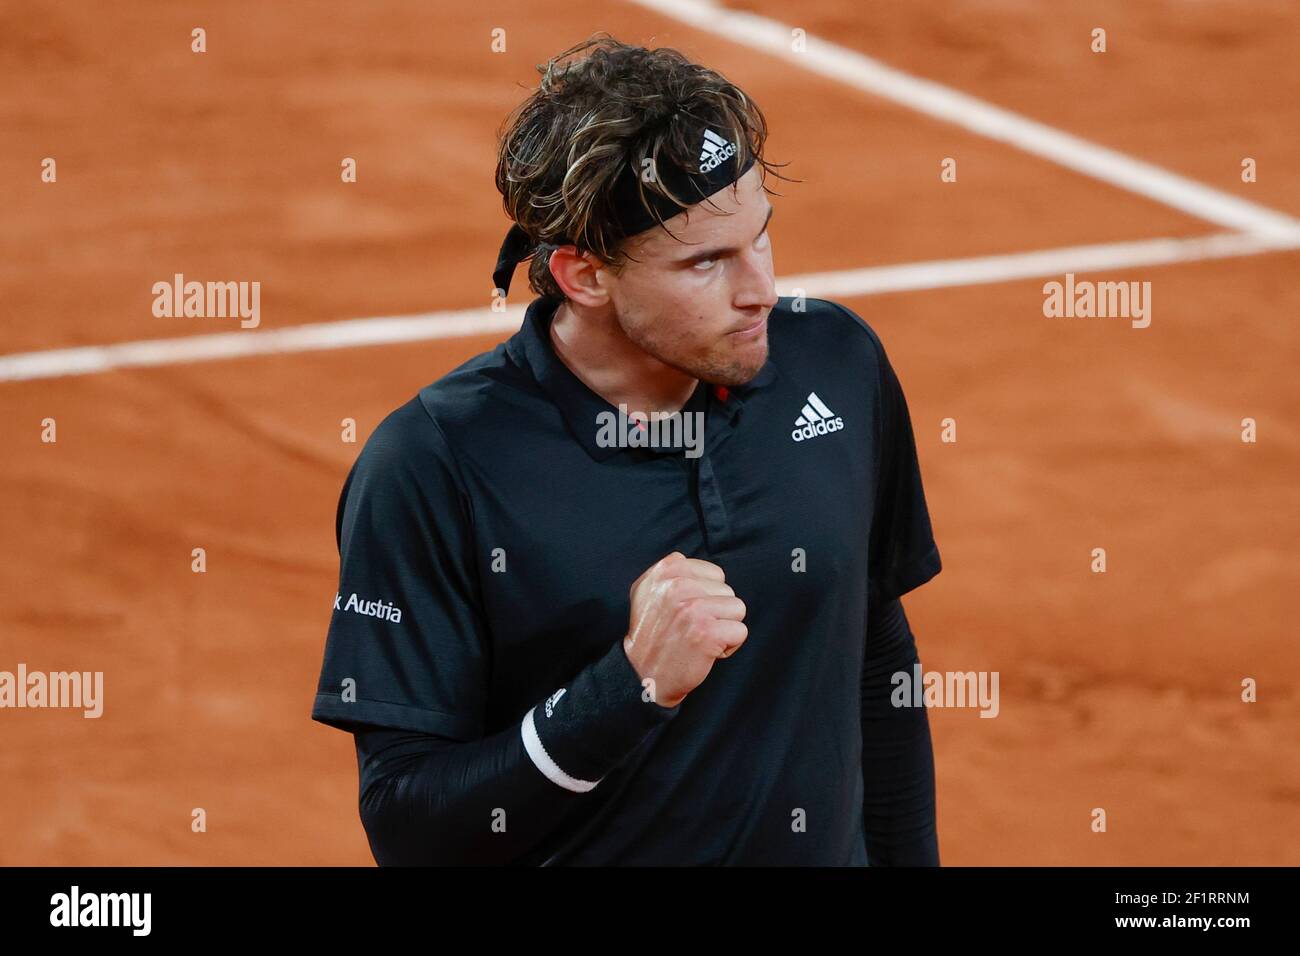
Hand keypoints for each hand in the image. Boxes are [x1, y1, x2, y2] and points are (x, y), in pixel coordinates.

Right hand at [623, 551, 747, 707]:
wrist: (641, 674)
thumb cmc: (650, 635)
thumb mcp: (648, 591)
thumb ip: (673, 573)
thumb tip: (699, 567)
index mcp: (667, 569)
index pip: (715, 574)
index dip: (706, 596)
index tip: (685, 613)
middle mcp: (678, 585)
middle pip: (727, 591)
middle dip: (715, 612)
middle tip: (690, 628)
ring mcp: (693, 608)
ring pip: (737, 609)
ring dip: (723, 627)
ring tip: (698, 638)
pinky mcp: (708, 631)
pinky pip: (740, 631)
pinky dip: (728, 646)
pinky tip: (706, 651)